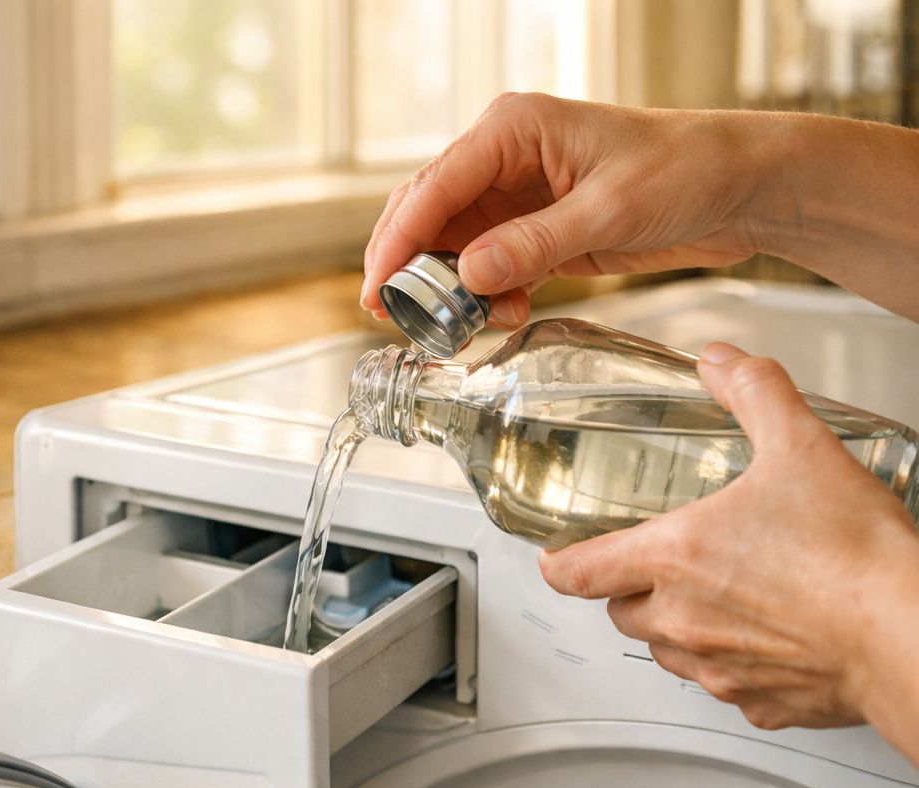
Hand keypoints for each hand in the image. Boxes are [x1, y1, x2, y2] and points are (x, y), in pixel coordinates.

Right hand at [361, 95, 787, 327]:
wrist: (743, 187)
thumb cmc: (690, 169)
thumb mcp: (611, 210)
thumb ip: (534, 244)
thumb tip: (467, 275)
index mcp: (513, 129)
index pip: (434, 185)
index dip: (399, 241)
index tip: (378, 288)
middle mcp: (504, 158)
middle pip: (427, 213)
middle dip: (408, 267)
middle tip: (392, 317)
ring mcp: (517, 196)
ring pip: (451, 246)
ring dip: (450, 289)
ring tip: (462, 324)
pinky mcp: (535, 230)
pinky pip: (487, 267)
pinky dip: (485, 296)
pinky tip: (501, 314)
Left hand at [539, 343, 918, 753]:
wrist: (909, 635)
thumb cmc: (854, 555)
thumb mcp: (801, 447)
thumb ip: (755, 395)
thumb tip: (725, 363)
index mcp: (673, 559)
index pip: (577, 572)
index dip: (560, 564)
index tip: (557, 558)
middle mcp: (683, 621)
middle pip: (621, 612)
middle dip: (632, 589)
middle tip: (666, 565)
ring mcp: (719, 669)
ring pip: (669, 653)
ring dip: (679, 628)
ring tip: (723, 596)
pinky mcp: (761, 705)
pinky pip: (728, 686)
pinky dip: (737, 663)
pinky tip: (771, 636)